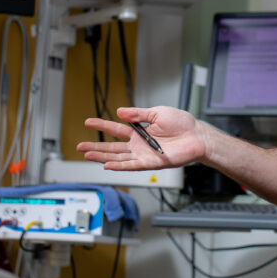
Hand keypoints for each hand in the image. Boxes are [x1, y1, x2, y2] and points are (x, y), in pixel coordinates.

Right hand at [78, 106, 205, 170]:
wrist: (196, 136)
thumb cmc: (181, 124)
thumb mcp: (157, 113)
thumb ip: (138, 114)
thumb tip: (120, 112)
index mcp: (139, 131)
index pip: (116, 128)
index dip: (102, 125)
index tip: (88, 122)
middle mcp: (139, 144)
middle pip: (113, 146)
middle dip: (96, 146)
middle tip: (80, 146)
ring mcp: (143, 155)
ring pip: (118, 157)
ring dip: (102, 157)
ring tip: (87, 155)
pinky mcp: (151, 163)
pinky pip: (132, 165)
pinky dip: (119, 165)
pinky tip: (107, 164)